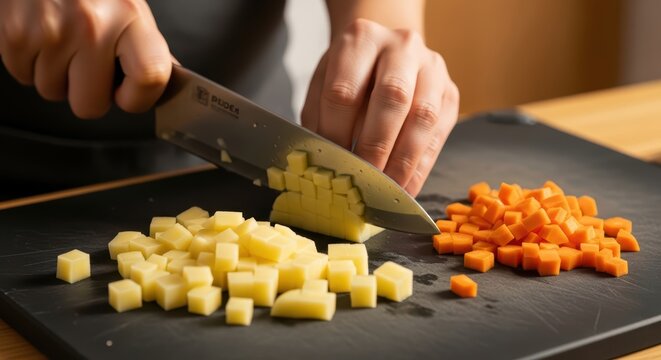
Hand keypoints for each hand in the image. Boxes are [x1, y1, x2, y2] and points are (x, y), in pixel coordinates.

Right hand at [0, 0, 171, 117]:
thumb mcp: (129, 5)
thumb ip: (145, 45)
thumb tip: (162, 81)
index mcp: (130, 17)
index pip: (149, 78)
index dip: (138, 99)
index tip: (129, 95)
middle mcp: (93, 25)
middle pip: (91, 105)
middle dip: (88, 95)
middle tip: (88, 67)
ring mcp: (52, 31)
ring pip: (54, 93)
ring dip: (57, 76)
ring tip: (62, 42)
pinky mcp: (17, 34)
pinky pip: (24, 77)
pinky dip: (30, 64)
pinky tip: (41, 38)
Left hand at [302, 19, 458, 195]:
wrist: (387, 52)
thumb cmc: (351, 73)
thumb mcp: (325, 82)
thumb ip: (320, 117)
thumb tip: (323, 161)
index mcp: (361, 39)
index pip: (345, 90)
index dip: (336, 131)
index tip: (330, 162)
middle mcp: (402, 47)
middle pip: (392, 97)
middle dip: (375, 146)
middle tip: (362, 179)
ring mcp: (432, 69)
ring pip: (423, 116)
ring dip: (403, 160)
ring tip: (386, 190)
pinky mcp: (450, 93)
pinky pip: (439, 134)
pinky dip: (420, 166)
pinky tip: (405, 188)